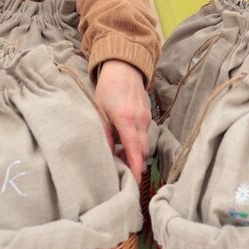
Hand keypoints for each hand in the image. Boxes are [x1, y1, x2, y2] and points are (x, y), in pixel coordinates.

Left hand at [95, 59, 150, 183]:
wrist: (124, 67)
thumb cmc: (108, 88)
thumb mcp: (100, 110)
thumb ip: (104, 133)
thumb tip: (106, 153)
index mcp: (126, 119)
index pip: (134, 149)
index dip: (136, 167)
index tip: (135, 181)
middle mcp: (140, 120)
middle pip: (142, 149)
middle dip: (134, 161)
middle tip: (120, 167)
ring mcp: (146, 117)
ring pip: (144, 141)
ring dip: (134, 149)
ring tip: (118, 150)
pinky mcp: (148, 114)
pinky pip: (144, 133)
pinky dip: (136, 139)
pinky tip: (124, 136)